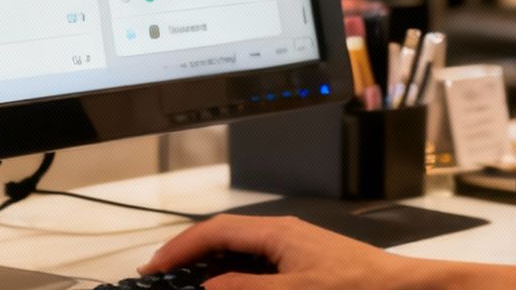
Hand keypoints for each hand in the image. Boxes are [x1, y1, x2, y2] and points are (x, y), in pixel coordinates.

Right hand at [140, 214, 425, 289]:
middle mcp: (285, 234)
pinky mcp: (306, 263)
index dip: (180, 247)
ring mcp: (296, 247)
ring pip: (242, 250)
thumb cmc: (359, 287)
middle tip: (164, 274)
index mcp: (278, 232)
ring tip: (191, 282)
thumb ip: (245, 289)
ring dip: (213, 264)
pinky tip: (232, 287)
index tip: (155, 266)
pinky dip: (237, 272)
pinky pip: (260, 262)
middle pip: (225, 236)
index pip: (216, 231)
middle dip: (191, 254)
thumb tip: (209, 286)